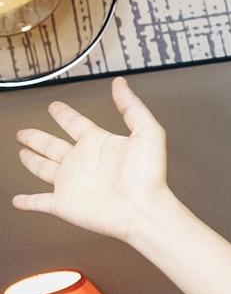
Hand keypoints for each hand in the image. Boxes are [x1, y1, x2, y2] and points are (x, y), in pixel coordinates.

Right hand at [13, 81, 173, 247]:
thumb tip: (121, 83)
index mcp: (97, 143)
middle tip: (23, 132)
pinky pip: (39, 202)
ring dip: (31, 161)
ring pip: (43, 169)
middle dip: (36, 138)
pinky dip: (28, 201)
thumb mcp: (147, 133)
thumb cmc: (149, 176)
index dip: (64, 115)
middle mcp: (81, 161)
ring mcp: (70, 183)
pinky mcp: (63, 203)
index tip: (54, 107)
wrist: (143, 210)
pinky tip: (18, 200)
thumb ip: (132, 107)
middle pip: (51, 145)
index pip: (75, 124)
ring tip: (22, 153)